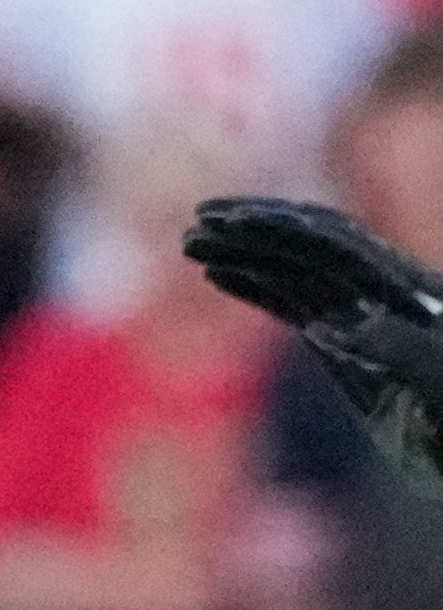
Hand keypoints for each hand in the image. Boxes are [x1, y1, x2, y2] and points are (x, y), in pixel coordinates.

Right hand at [187, 196, 442, 500]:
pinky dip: (256, 286)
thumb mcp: (441, 387)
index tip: (229, 222)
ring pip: (297, 271)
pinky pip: (297, 305)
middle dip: (254, 229)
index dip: (283, 229)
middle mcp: (385, 296)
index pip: (338, 247)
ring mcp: (365, 320)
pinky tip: (219, 275)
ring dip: (244, 252)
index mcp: (410, 293)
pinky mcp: (349, 346)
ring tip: (191, 245)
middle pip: (312, 246)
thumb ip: (404, 351)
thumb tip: (343, 319)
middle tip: (196, 222)